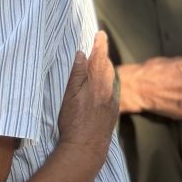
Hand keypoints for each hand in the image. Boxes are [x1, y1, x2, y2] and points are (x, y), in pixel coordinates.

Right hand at [57, 32, 118, 162]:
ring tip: (101, 63)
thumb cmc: (73, 121)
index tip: (101, 34)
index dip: (99, 46)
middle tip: (99, 45)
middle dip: (103, 56)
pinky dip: (108, 84)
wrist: (87, 147)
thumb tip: (81, 54)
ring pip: (111, 81)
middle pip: (107, 69)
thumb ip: (76, 75)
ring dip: (106, 70)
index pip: (99, 59)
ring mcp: (111, 103)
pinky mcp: (112, 114)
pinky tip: (102, 87)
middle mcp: (107, 91)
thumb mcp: (69, 96)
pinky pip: (112, 92)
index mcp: (96, 84)